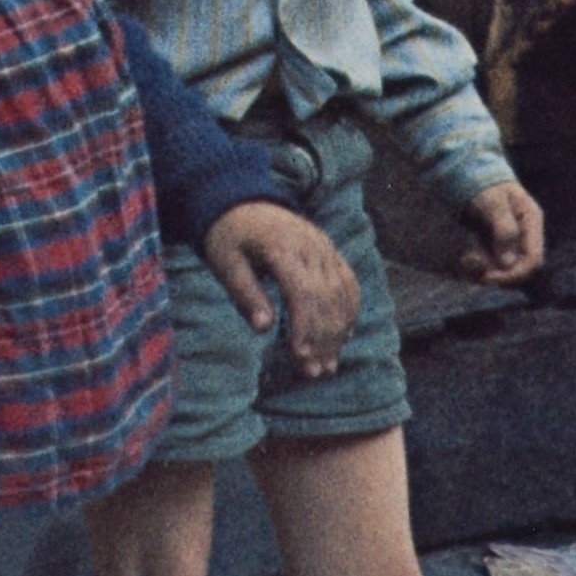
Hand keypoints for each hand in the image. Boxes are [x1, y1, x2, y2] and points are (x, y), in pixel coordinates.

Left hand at [205, 200, 359, 376]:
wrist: (242, 202)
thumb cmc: (229, 238)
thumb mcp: (225, 264)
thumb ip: (245, 294)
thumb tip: (263, 328)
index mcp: (281, 247)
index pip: (302, 292)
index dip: (304, 326)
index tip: (300, 356)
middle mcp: (310, 245)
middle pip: (326, 298)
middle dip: (322, 338)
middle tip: (313, 373)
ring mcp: (324, 247)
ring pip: (341, 294)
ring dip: (338, 332)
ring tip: (328, 365)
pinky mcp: (330, 251)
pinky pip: (349, 283)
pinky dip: (350, 311)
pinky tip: (344, 337)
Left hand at [460, 179, 546, 285]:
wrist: (472, 175)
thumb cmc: (485, 186)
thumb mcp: (494, 203)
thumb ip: (504, 230)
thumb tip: (508, 263)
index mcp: (532, 222)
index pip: (533, 260)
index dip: (514, 274)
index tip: (488, 277)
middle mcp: (525, 235)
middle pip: (520, 269)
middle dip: (497, 274)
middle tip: (472, 265)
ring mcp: (512, 241)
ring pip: (505, 270)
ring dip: (485, 270)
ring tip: (467, 258)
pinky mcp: (497, 245)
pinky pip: (492, 264)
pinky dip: (480, 266)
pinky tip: (467, 258)